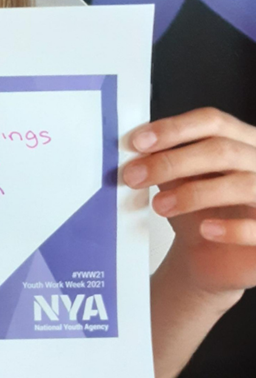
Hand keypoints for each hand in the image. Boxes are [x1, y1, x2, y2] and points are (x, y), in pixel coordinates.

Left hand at [124, 107, 255, 297]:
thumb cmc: (198, 210)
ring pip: (242, 184)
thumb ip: (164, 160)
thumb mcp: (178, 179)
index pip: (212, 121)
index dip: (174, 129)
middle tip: (134, 176)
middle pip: (221, 150)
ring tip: (159, 206)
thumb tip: (135, 151)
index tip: (137, 142)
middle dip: (172, 162)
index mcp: (240, 140)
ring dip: (194, 194)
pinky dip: (232, 228)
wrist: (212, 256)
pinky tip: (206, 230)